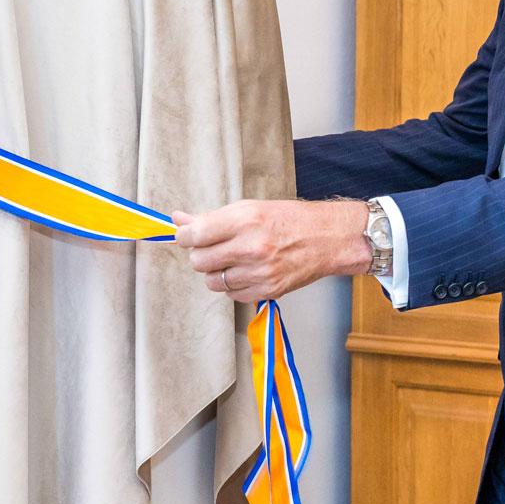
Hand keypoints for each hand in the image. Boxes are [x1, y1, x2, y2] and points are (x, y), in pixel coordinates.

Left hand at [174, 199, 370, 301]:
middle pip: (199, 261)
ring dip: (215, 272)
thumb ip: (211, 218)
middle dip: (200, 255)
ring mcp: (259, 272)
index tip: (186, 236)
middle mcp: (251, 247)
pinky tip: (246, 271)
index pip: (195, 235)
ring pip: (212, 282)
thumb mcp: (249, 209)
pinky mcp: (266, 291)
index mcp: (245, 220)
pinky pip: (231, 295)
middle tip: (213, 247)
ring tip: (232, 260)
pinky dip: (233, 285)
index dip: (184, 237)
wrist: (326, 238)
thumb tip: (178, 221)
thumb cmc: (288, 219)